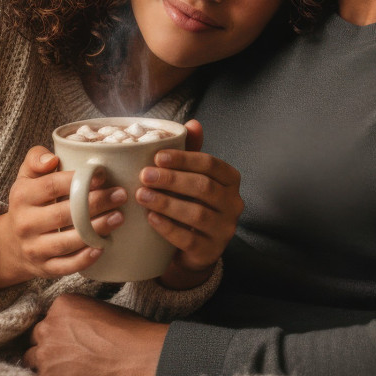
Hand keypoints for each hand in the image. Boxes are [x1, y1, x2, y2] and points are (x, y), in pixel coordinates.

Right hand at [0, 147, 127, 291]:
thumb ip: (36, 159)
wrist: (11, 243)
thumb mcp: (26, 176)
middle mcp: (25, 223)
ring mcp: (34, 248)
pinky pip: (66, 266)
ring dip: (96, 230)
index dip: (79, 180)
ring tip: (119, 217)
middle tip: (120, 195)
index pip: (52, 186)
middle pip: (64, 214)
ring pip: (67, 242)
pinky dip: (85, 259)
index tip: (103, 175)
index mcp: (22, 196)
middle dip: (96, 204)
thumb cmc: (29, 201)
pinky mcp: (44, 268)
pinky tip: (102, 246)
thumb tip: (52, 159)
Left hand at [23, 292, 168, 375]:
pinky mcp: (50, 374)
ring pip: (32, 357)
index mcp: (62, 304)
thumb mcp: (100, 308)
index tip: (68, 338)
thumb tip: (73, 326)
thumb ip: (78, 315)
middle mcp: (49, 324)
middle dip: (48, 344)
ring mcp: (46, 351)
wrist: (137, 356)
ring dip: (45, 362)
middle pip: (36, 336)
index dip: (57, 329)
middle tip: (65, 353)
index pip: (48, 317)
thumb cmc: (128, 331)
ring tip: (64, 368)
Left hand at [137, 120, 243, 289]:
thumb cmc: (192, 203)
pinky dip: (168, 227)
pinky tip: (151, 218)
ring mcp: (225, 230)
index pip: (211, 165)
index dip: (184, 159)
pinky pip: (189, 239)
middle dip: (172, 180)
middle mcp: (234, 204)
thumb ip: (192, 152)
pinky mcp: (210, 252)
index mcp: (231, 181)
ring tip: (141, 195)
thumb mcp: (192, 177)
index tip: (157, 156)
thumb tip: (193, 123)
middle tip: (144, 175)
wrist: (193, 248)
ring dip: (166, 203)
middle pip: (204, 187)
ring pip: (197, 214)